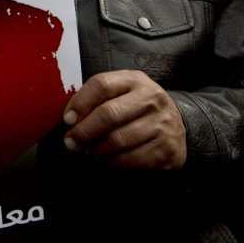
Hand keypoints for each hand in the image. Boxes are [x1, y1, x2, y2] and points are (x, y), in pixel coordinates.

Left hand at [62, 70, 186, 169]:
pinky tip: (105, 159)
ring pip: (117, 140)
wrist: (176, 124)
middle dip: (83, 131)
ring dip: (95, 149)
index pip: (101, 84)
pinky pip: (129, 159)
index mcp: (135, 80)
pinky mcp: (166, 149)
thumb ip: (97, 98)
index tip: (68, 119)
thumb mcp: (121, 92)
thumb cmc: (137, 108)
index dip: (80, 103)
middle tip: (71, 141)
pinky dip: (110, 162)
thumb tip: (70, 119)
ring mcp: (161, 124)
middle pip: (108, 114)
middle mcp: (151, 99)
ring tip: (89, 151)